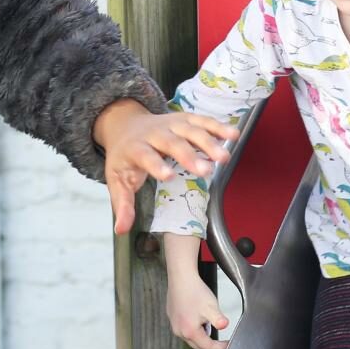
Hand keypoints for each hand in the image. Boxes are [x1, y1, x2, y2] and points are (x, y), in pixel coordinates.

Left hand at [94, 99, 238, 234]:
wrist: (126, 125)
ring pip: (191, 130)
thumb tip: (122, 229)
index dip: (157, 165)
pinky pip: (202, 121)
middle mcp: (154, 133)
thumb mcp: (117, 180)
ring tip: (224, 157)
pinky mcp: (184, 119)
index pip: (146, 156)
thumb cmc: (125, 157)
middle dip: (189, 155)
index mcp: (136, 148)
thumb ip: (122, 204)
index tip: (169, 176)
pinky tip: (232, 134)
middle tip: (206, 171)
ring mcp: (171, 124)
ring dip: (209, 142)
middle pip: (172, 142)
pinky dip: (218, 127)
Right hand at [166, 275, 228, 348]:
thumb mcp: (211, 307)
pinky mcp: (172, 318)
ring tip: (209, 325)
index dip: (220, 348)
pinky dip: (193, 329)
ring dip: (202, 336)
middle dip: (211, 345)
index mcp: (190, 331)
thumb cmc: (195, 291)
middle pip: (198, 346)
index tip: (229, 346)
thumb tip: (224, 326)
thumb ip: (218, 320)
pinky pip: (184, 329)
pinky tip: (198, 318)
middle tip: (222, 342)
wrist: (180, 277)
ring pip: (190, 338)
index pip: (208, 347)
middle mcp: (180, 331)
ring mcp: (174, 325)